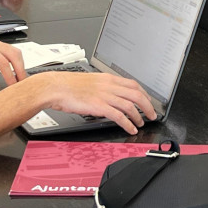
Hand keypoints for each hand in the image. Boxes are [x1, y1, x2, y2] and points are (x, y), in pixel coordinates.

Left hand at [0, 36, 25, 91]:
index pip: (3, 62)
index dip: (9, 75)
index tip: (12, 85)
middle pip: (13, 54)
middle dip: (20, 69)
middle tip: (21, 82)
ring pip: (14, 51)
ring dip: (19, 65)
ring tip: (19, 78)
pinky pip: (11, 50)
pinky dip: (15, 61)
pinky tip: (15, 70)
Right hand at [26, 71, 155, 134]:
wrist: (55, 87)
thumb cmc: (68, 85)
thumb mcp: (90, 81)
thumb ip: (103, 87)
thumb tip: (112, 96)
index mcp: (108, 78)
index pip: (133, 85)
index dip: (144, 94)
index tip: (148, 102)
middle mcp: (109, 85)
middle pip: (137, 95)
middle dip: (147, 106)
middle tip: (152, 115)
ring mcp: (105, 96)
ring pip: (130, 106)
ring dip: (139, 116)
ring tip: (142, 124)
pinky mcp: (99, 106)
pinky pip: (119, 116)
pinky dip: (128, 123)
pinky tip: (131, 129)